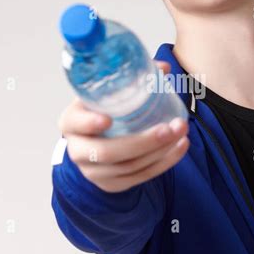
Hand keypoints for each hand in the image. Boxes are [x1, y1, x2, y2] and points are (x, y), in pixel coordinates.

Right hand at [57, 60, 189, 191]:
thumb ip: (131, 79)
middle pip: (107, 152)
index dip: (89, 123)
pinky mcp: (112, 185)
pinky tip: (180, 147)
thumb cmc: (101, 111)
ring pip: (129, 167)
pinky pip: (141, 177)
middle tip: (169, 128)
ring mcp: (94, 172)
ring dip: (160, 151)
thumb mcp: (107, 94)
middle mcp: (78, 150)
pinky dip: (164, 163)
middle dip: (143, 142)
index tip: (107, 118)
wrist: (94, 143)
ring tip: (181, 132)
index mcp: (71, 122)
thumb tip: (163, 68)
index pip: (75, 124)